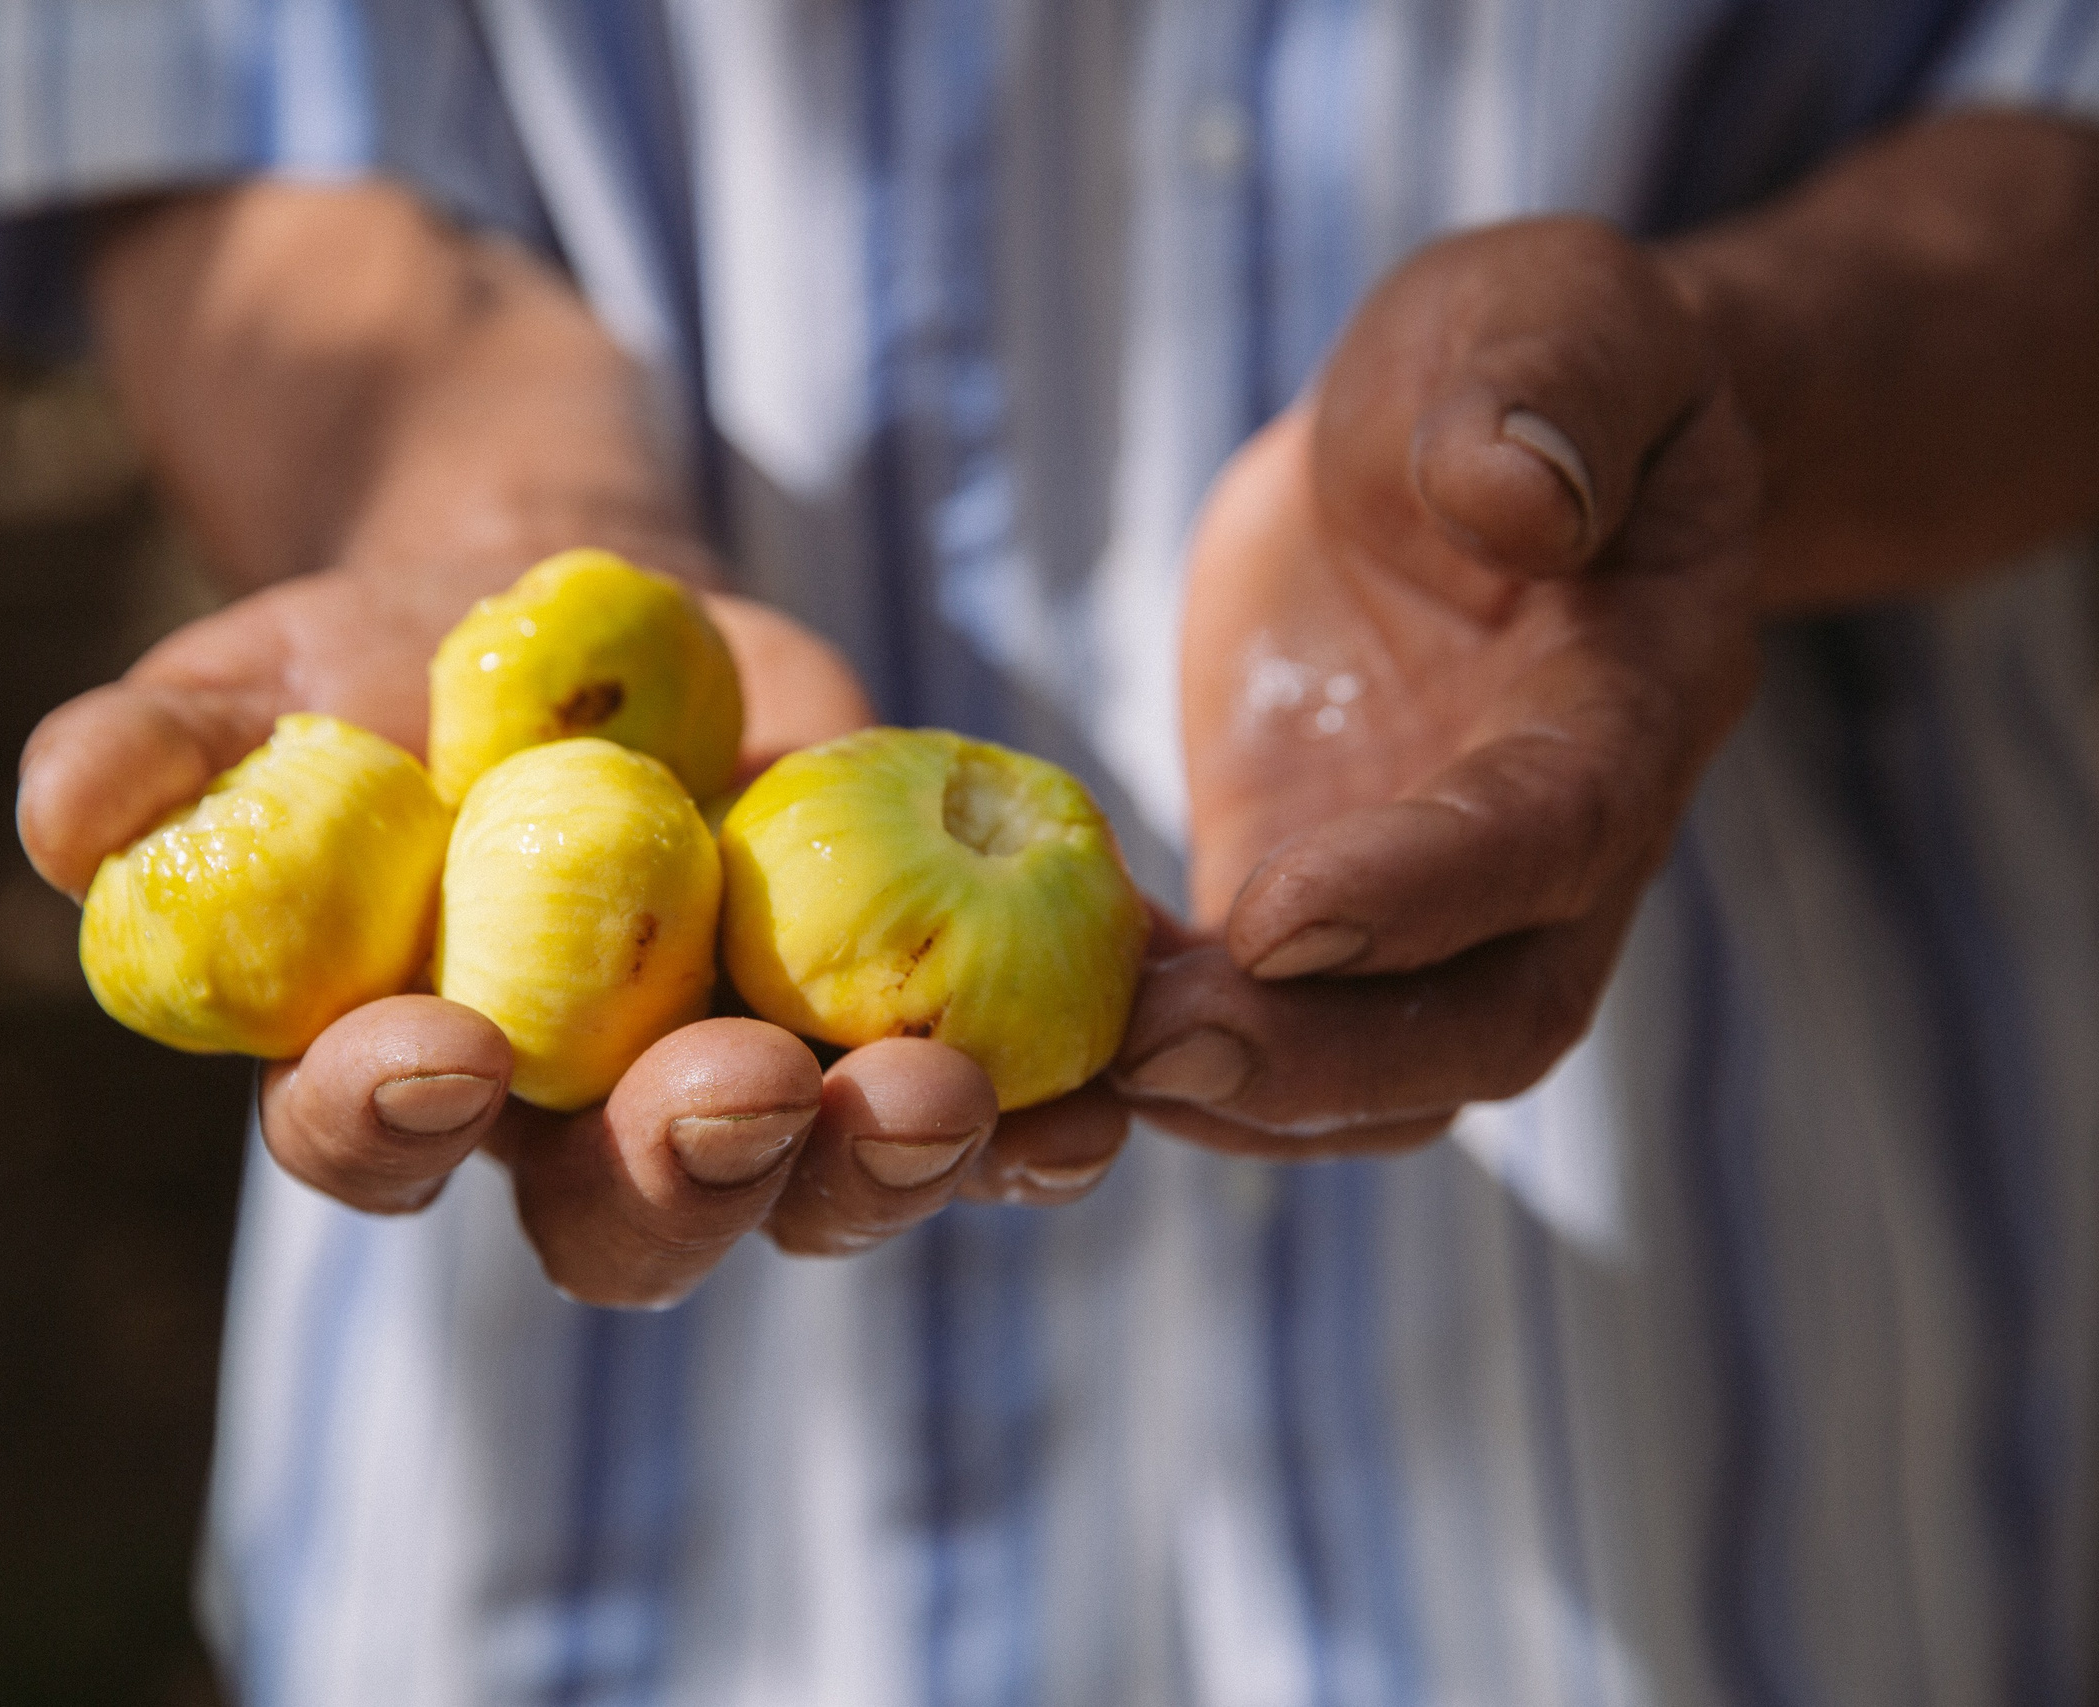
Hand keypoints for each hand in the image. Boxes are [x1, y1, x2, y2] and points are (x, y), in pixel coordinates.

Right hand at [20, 550, 1125, 1305]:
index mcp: (401, 1070)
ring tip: (946, 1091)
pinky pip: (975, 1098)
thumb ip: (156, 753)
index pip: (373, 1139)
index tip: (438, 1047)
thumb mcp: (253, 682)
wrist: (570, 620)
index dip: (392, 1116)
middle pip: (625, 1218)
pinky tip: (1109, 1075)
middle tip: (745, 1095)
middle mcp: (577, 1125)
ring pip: (816, 1186)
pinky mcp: (883, 1016)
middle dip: (688, 1174)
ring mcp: (749, 1082)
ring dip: (885, 1160)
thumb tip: (66, 818)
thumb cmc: (374, 670)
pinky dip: (1045, 1102)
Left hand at [1111, 218, 1761, 1155]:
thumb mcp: (1547, 315)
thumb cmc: (1521, 359)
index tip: (1277, 914)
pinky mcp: (1311, 898)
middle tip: (1150, 1054)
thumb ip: (1548, 389)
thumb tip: (1518, 497)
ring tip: (1079, 1076)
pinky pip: (1265, 1026)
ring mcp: (1435, 900)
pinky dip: (1166, 1051)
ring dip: (1235, 1094)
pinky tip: (1048, 1036)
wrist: (1467, 440)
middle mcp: (1555, 843)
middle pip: (1481, 1025)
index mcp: (1632, 699)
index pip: (1555, 834)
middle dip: (1322, 1061)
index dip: (1426, 893)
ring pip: (1377, 1072)